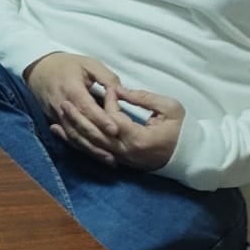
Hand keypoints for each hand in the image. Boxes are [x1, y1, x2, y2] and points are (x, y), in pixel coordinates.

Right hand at [25, 51, 124, 165]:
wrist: (37, 68)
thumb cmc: (66, 64)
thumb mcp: (88, 63)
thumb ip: (106, 77)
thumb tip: (121, 92)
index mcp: (71, 88)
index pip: (87, 108)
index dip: (101, 120)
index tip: (116, 130)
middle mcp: (62, 105)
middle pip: (80, 126)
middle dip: (98, 140)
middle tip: (117, 153)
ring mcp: (56, 114)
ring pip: (74, 135)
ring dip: (91, 149)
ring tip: (108, 159)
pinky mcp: (54, 120)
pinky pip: (68, 136)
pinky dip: (81, 147)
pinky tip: (93, 154)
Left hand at [51, 85, 183, 170]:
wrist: (189, 157)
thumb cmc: (182, 130)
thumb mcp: (169, 108)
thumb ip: (143, 98)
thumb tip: (119, 90)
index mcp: (138, 138)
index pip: (114, 119)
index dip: (109, 103)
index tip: (109, 89)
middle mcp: (126, 152)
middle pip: (96, 135)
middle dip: (79, 118)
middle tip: (65, 101)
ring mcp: (122, 159)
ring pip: (91, 145)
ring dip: (73, 130)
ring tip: (59, 114)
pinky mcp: (119, 161)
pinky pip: (93, 151)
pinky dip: (77, 141)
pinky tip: (62, 132)